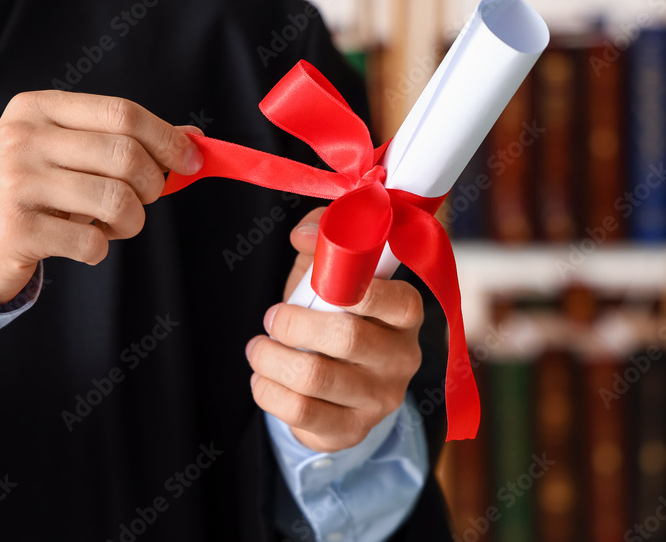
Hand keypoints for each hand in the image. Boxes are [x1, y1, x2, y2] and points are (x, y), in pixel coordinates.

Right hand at [0, 90, 203, 304]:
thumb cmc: (35, 190)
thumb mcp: (70, 151)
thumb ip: (125, 140)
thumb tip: (193, 140)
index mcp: (38, 108)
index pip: (122, 112)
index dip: (167, 138)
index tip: (192, 161)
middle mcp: (22, 138)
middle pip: (125, 155)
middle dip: (151, 185)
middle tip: (143, 199)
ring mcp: (16, 183)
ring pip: (116, 200)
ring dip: (131, 221)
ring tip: (114, 224)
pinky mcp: (16, 229)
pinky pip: (92, 243)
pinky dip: (100, 249)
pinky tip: (82, 243)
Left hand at [246, 208, 423, 452]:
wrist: (337, 385)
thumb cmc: (335, 315)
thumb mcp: (332, 273)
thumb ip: (323, 242)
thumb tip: (304, 235)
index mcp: (407, 314)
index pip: (398, 301)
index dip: (356, 289)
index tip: (316, 286)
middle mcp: (404, 359)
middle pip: (348, 338)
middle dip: (294, 323)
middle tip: (272, 318)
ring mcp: (381, 400)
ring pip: (316, 377)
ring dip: (271, 357)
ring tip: (258, 348)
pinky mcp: (352, 431)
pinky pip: (301, 413)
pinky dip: (268, 391)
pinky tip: (263, 378)